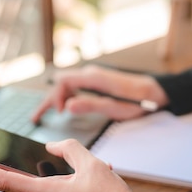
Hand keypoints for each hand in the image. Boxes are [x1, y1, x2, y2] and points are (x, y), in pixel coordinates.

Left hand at [0, 139, 144, 191]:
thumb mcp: (93, 165)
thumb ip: (68, 149)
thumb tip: (52, 147)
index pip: (3, 179)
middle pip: (34, 181)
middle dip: (52, 171)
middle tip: (78, 169)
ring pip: (48, 191)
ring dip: (65, 181)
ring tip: (94, 179)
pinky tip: (92, 190)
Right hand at [32, 65, 168, 122]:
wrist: (156, 92)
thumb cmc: (139, 101)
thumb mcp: (115, 108)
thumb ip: (91, 105)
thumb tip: (67, 106)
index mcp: (93, 78)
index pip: (64, 82)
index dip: (55, 97)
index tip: (58, 113)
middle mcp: (91, 74)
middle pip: (61, 83)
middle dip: (48, 100)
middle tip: (35, 118)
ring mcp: (94, 76)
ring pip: (67, 84)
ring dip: (55, 98)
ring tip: (43, 114)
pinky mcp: (97, 81)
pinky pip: (75, 86)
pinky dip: (66, 96)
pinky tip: (64, 107)